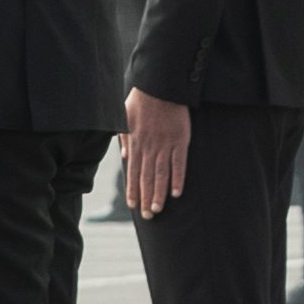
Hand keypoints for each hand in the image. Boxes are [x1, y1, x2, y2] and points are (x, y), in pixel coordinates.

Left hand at [121, 88, 191, 219]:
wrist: (160, 87)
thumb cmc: (141, 100)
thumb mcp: (124, 118)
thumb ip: (124, 137)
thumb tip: (124, 155)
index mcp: (135, 143)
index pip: (132, 173)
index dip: (133, 191)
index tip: (134, 205)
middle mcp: (148, 148)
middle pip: (146, 178)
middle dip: (146, 198)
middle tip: (147, 216)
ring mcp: (165, 145)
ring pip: (160, 175)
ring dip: (159, 194)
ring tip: (158, 210)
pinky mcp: (180, 140)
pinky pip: (179, 163)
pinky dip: (178, 178)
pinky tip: (176, 193)